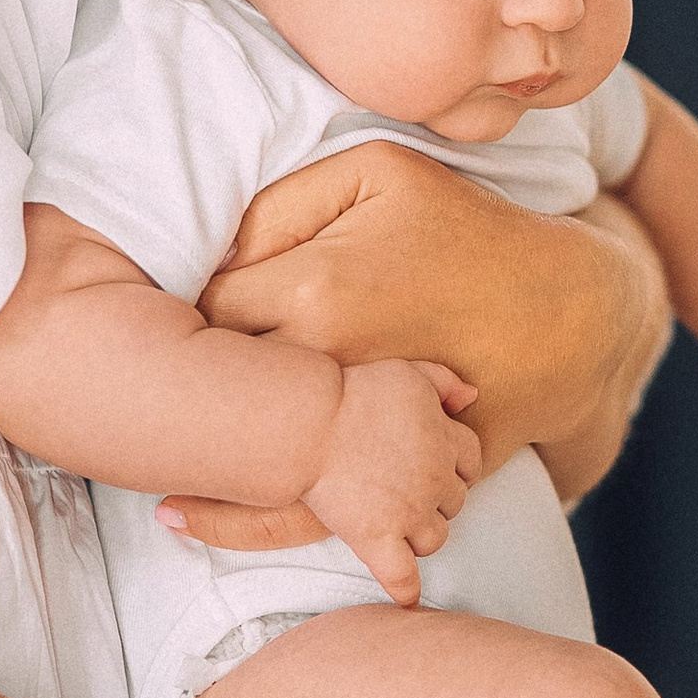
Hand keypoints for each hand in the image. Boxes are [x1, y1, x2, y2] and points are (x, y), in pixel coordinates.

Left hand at [168, 141, 666, 550]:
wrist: (571, 313)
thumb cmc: (468, 229)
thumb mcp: (380, 173)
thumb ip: (284, 201)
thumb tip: (211, 249)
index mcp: (317, 293)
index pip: (199, 310)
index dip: (169, 310)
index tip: (149, 310)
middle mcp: (334, 372)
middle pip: (211, 391)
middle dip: (168, 385)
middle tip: (126, 376)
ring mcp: (365, 435)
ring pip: (247, 464)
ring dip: (191, 461)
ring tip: (139, 461)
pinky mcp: (394, 478)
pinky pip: (305, 513)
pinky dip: (244, 524)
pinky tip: (188, 522)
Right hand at [292, 358, 478, 605]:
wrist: (309, 423)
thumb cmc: (353, 392)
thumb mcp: (407, 372)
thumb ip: (444, 381)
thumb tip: (473, 397)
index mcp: (446, 440)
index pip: (472, 461)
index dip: (456, 466)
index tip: (437, 467)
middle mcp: (435, 480)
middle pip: (455, 502)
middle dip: (438, 499)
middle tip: (408, 493)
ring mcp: (408, 514)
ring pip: (435, 539)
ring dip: (422, 535)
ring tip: (400, 528)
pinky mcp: (377, 539)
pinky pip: (402, 577)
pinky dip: (406, 592)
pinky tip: (407, 601)